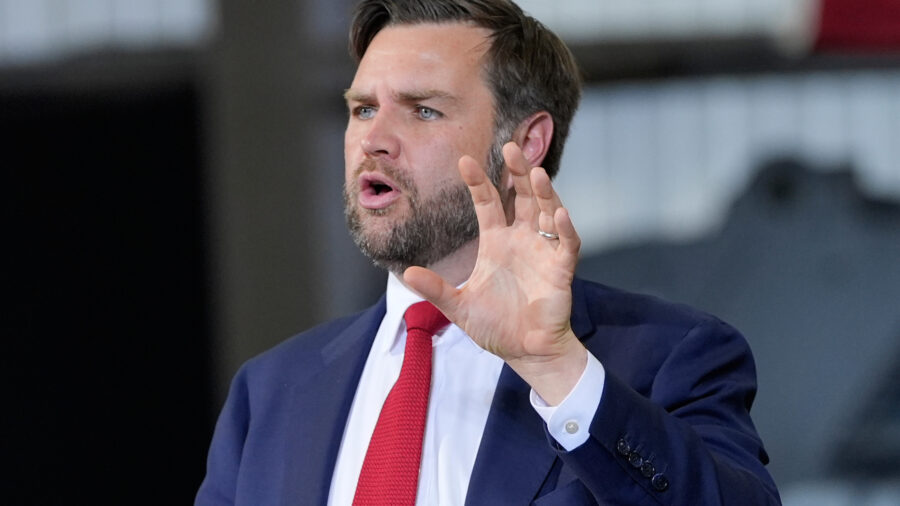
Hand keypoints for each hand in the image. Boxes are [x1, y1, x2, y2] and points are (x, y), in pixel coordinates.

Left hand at [404, 142, 586, 403]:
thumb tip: (406, 274)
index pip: (488, 203)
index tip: (464, 160)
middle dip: (518, 172)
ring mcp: (543, 251)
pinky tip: (558, 213)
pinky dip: (564, 229)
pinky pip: (566, 244)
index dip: (478, 182)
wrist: (525, 351)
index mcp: (497, 241)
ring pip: (547, 213)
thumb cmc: (495, 326)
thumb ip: (436, 289)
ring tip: (537, 173)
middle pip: (522, 197)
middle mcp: (522, 239)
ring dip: (544, 193)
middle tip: (510, 146)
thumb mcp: (458, 307)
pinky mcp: (561, 269)